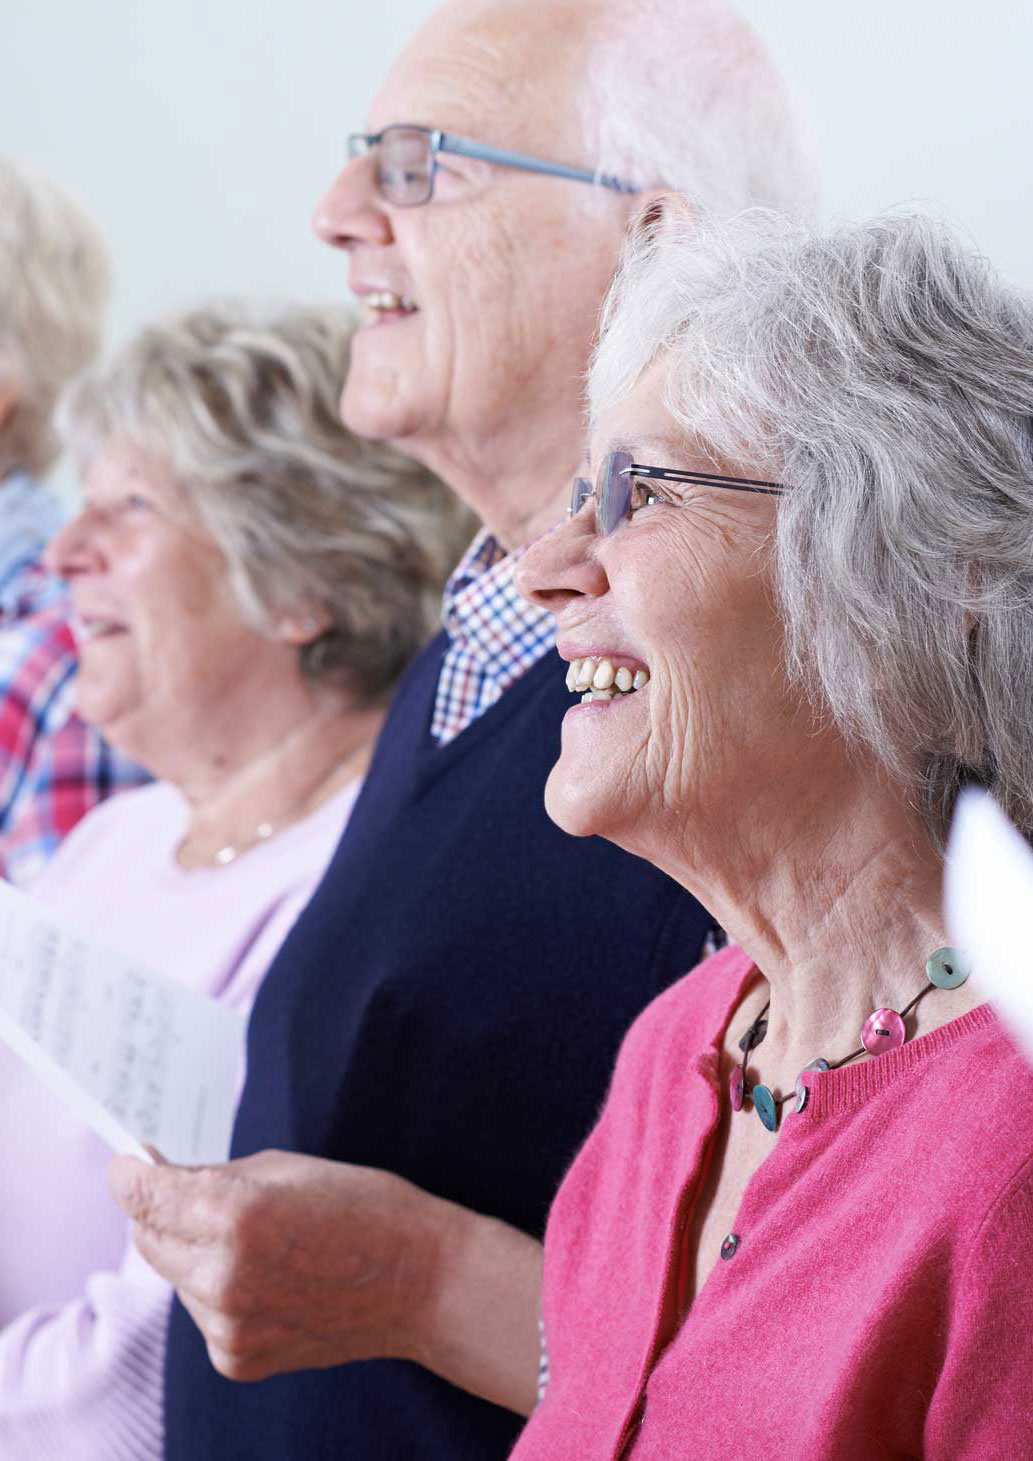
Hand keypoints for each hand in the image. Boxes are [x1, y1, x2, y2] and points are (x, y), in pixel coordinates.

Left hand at [109, 1149, 446, 1381]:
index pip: (144, 1196)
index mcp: (236, 1215)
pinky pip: (202, 1312)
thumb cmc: (365, 1208)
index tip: (128, 1162)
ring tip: (256, 1239)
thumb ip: (213, 1177)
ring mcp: (228, 1326)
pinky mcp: (236, 1359)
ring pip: (175, 1276)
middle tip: (190, 1190)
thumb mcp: (287, 1168)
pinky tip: (267, 1277)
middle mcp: (223, 1276)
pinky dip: (217, 1290)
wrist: (422, 1283)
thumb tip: (154, 1178)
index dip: (129, 1173)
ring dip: (193, 1252)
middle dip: (160, 1210)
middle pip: (149, 1238)